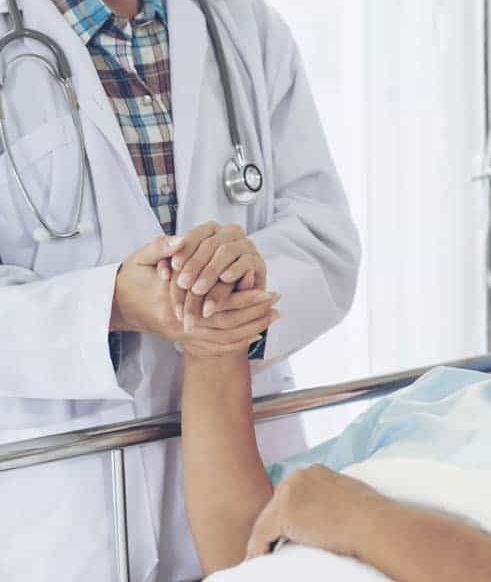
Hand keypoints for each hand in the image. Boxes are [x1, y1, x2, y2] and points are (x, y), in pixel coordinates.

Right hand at [111, 235, 279, 355]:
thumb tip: (182, 239)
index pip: (216, 303)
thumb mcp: (141, 257)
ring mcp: (182, 336)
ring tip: (274, 315)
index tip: (266, 290)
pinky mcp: (185, 340)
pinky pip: (216, 347)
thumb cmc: (130, 278)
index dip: (243, 298)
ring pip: (225, 339)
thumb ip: (162, 247)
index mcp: (172, 303)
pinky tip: (256, 332)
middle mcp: (180, 325)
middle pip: (227, 325)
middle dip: (255, 314)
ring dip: (252, 328)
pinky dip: (238, 341)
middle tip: (278, 303)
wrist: (114, 305)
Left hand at [245, 465, 384, 560]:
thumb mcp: (346, 497)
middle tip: (269, 548)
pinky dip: (258, 551)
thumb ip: (327, 499)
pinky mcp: (284, 513)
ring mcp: (289, 492)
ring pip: (265, 522)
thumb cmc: (369, 516)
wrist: (372, 524)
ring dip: (263, 541)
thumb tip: (321, 518)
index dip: (286, 517)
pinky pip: (261, 536)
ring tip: (261, 557)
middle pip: (274, 506)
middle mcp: (298, 476)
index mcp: (314, 472)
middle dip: (272, 527)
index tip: (283, 535)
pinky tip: (258, 561)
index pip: (290, 496)